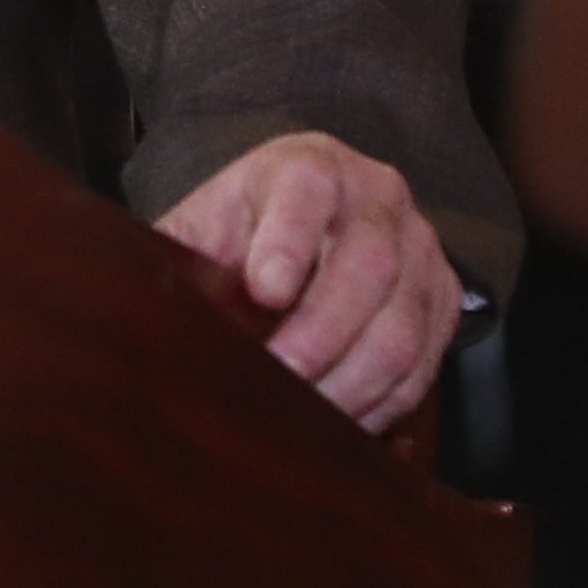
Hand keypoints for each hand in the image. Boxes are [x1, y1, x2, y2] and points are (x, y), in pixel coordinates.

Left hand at [151, 128, 457, 432]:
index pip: (307, 191)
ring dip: (351, 382)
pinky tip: (338, 421)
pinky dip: (380, 403)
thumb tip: (146, 321)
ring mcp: (420, 248)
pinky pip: (423, 366)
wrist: (307, 219)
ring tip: (302, 417)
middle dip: (321, 333)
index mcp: (309, 166)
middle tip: (277, 377)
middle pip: (368, 264)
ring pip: (403, 326)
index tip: (262, 290)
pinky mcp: (441, 302)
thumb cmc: (244, 230)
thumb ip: (182, 258)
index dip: (288, 241)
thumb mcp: (205, 226)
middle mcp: (376, 197)